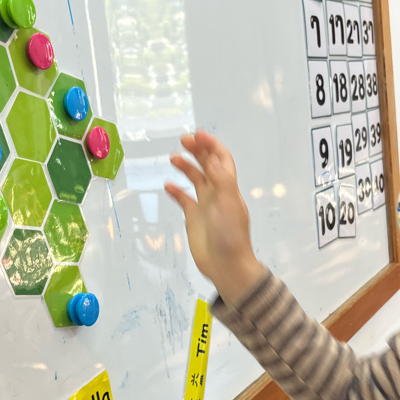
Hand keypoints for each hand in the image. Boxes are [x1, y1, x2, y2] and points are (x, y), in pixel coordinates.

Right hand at [165, 130, 264, 304]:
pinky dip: (176, 190)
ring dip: (186, 166)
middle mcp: (217, 193)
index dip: (212, 145)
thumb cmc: (230, 236)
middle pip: (207, 164)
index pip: (221, 159)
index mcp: (228, 187)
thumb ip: (221, 180)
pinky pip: (184, 199)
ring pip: (195, 179)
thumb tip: (214, 158)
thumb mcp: (228, 204)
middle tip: (183, 140)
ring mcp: (205, 205)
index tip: (198, 135)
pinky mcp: (194, 217)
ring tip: (173, 158)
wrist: (225, 265)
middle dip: (197, 150)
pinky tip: (168, 185)